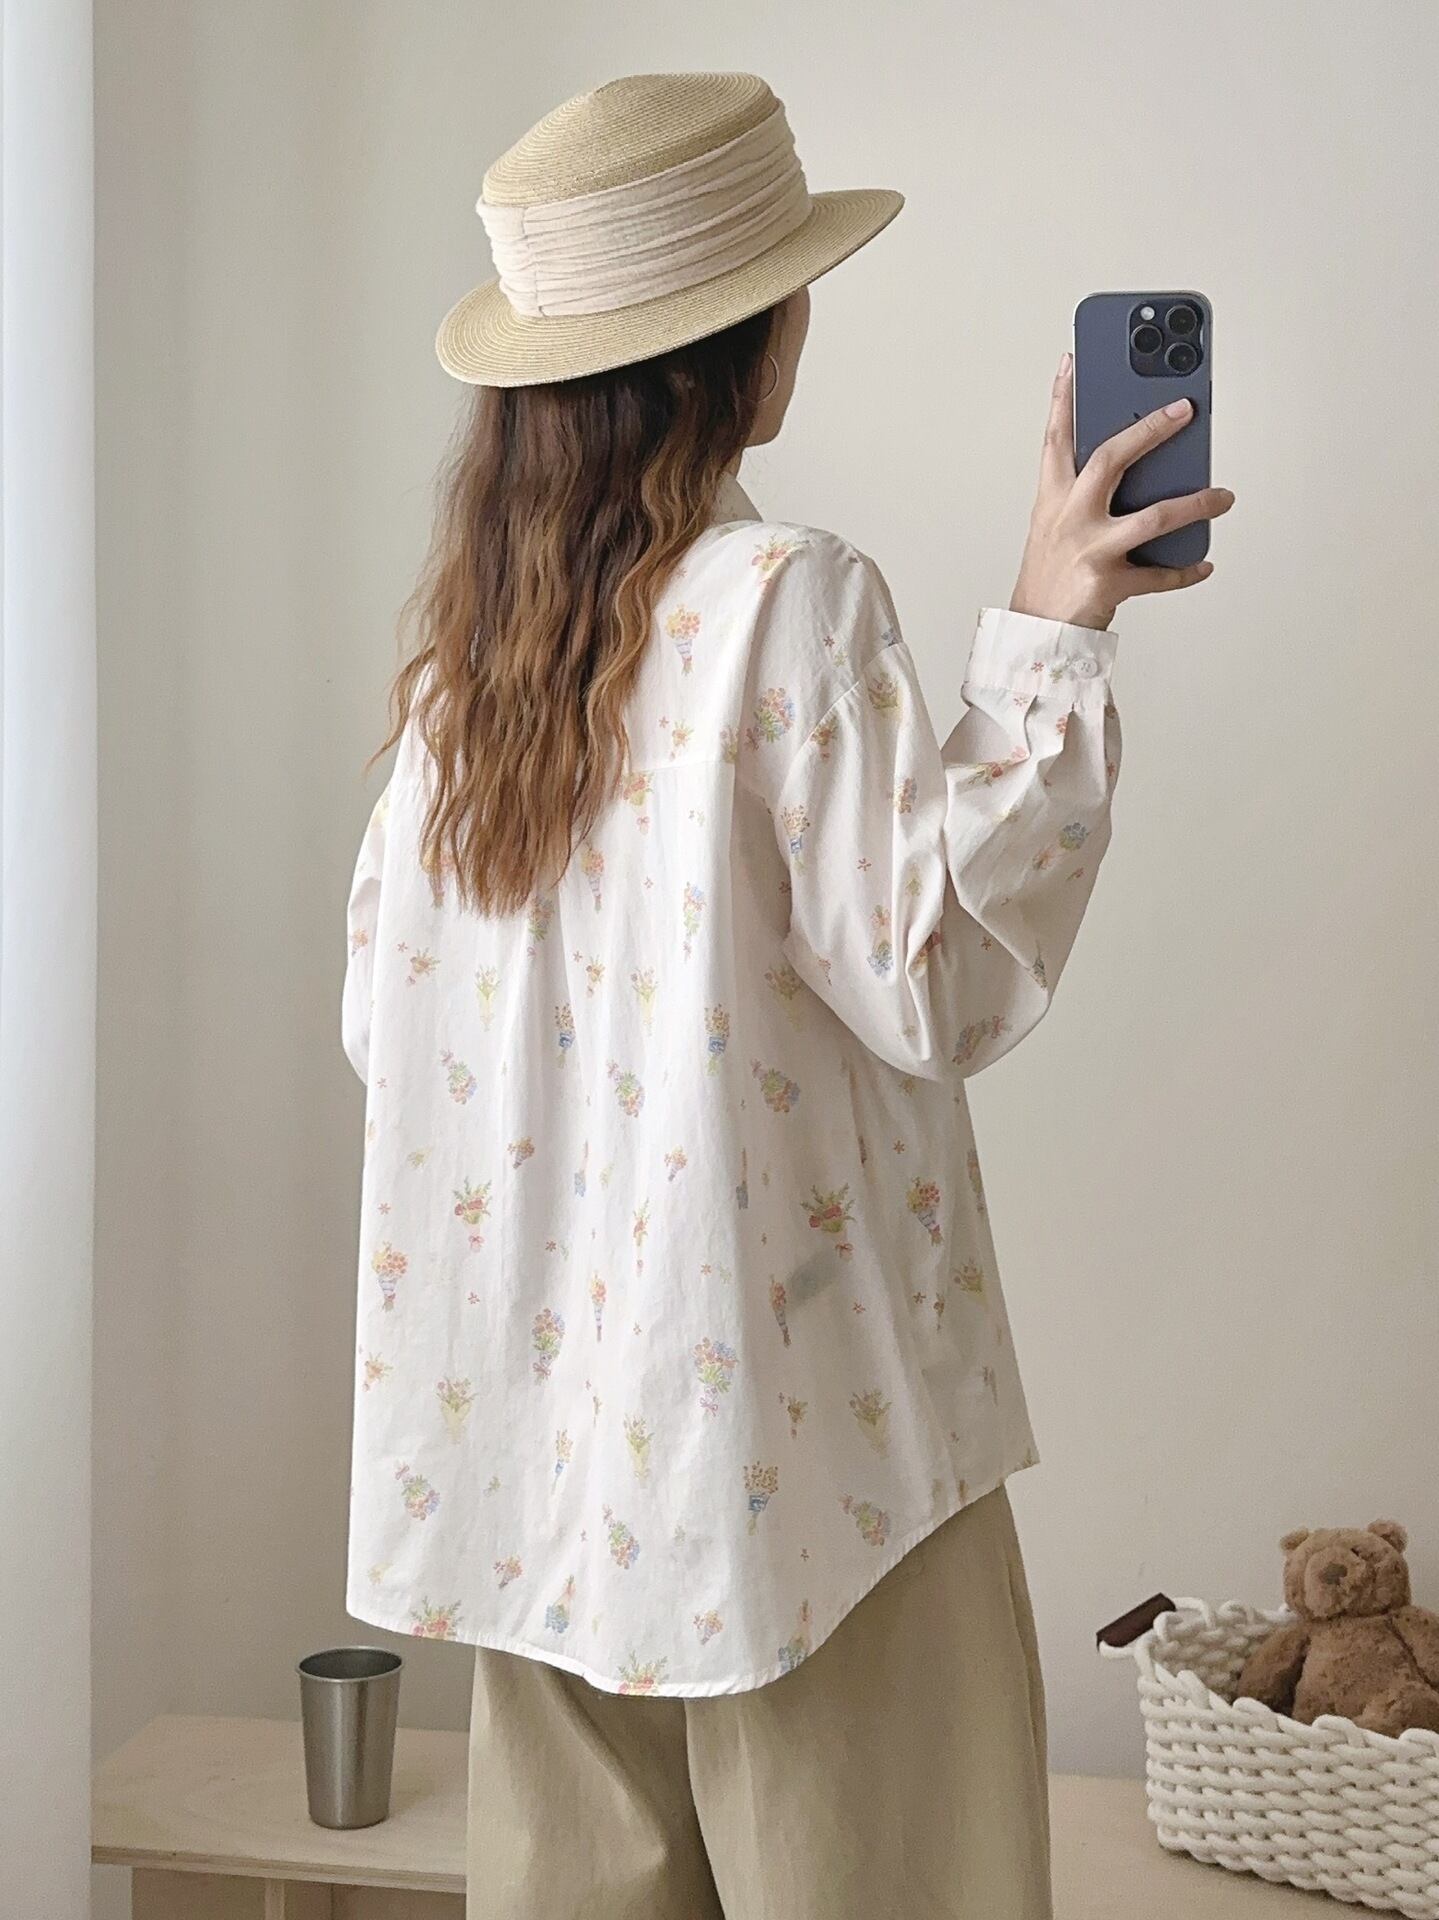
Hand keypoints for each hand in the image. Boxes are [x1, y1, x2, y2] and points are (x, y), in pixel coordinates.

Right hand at [1009, 351, 1234, 630]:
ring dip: (1196, 504)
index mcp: (1052, 500)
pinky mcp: (1109, 583)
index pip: (1056, 438)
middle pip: (1111, 459)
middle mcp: (1070, 518)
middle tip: (1184, 408)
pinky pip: (1159, 574)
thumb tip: (1140, 467)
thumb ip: (1087, 492)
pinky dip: (1185, 570)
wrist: (1036, 633)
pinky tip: (1203, 562)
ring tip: (1223, 497)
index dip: (1064, 397)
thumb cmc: (1051, 575)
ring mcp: (1091, 550)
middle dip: (1151, 428)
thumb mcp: (1057, 526)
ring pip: (1154, 517)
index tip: (1074, 361)